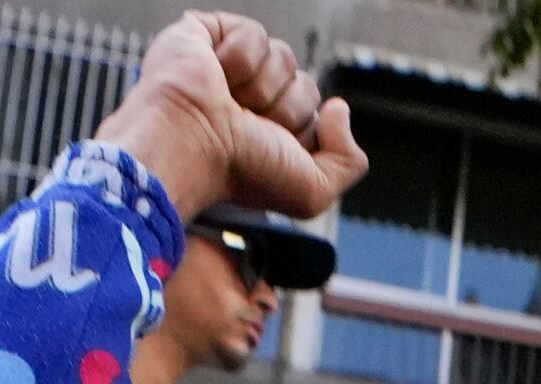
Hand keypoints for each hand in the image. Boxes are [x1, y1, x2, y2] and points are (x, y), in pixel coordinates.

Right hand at [91, 12, 364, 221]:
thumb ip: (349, 161)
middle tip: (247, 124)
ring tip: (227, 102)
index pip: (316, 115)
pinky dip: (240, 58)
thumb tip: (339, 109)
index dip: (302, 130)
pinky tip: (215, 77)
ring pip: (284, 57)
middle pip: (305, 85)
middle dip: (285, 108)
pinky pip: (254, 34)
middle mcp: (250, 102)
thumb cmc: (239, 172)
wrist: (190, 143)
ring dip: (261, 86)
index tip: (269, 147)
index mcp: (270, 136)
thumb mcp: (312, 192)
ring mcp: (228, 69)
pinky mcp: (207, 36)